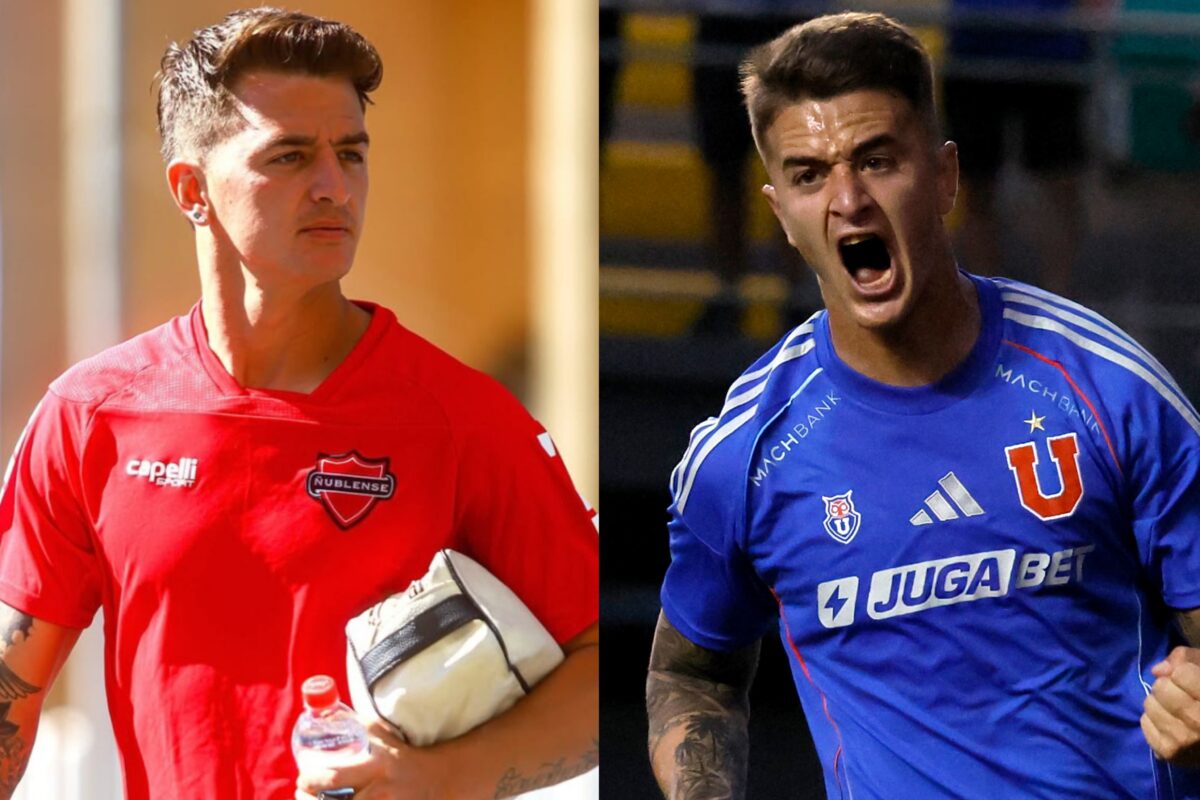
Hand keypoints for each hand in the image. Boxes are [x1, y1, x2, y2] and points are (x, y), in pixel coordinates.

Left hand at [295, 719, 450, 799]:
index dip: (312, 781)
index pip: (335, 777)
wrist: (439, 779)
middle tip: (302, 794)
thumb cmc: (406, 756)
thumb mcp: (385, 737)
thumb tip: (329, 712)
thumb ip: (360, 725)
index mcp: (377, 767)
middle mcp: (381, 791)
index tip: (302, 779)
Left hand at [1142, 646, 1199, 765]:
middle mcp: (1198, 723)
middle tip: (1185, 697)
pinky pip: (1144, 722)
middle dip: (1170, 687)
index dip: (1185, 673)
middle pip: (1161, 687)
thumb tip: (1157, 670)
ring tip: (1179, 712)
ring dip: (1160, 703)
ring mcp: (1182, 740)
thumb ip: (1188, 659)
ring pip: (1149, 704)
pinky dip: (1155, 721)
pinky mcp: (1167, 753)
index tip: (1194, 682)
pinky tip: (1173, 725)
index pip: (1181, 673)